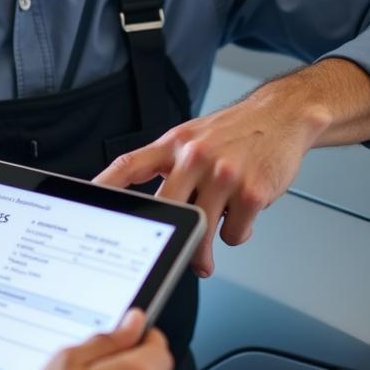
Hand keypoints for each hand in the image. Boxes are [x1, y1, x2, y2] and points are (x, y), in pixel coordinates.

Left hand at [95, 81, 318, 277]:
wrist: (282, 115)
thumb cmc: (235, 131)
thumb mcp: (193, 138)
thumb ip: (171, 168)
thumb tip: (155, 211)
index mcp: (174, 144)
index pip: (129, 165)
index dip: (104, 184)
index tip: (87, 203)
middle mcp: (195, 156)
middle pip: (166, 208)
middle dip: (169, 237)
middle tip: (172, 253)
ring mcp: (223, 174)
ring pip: (201, 230)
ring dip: (205, 248)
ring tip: (211, 243)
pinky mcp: (252, 192)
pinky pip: (233, 234)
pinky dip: (237, 231)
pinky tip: (243, 212)